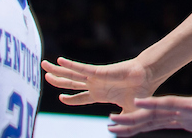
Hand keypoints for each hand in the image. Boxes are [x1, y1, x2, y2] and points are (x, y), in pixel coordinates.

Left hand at [42, 56, 158, 111]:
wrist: (147, 79)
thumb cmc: (141, 92)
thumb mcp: (128, 112)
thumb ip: (121, 121)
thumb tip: (116, 130)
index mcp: (100, 94)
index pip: (80, 97)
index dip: (69, 99)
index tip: (61, 98)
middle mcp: (94, 84)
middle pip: (70, 82)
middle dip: (57, 80)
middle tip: (45, 76)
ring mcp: (95, 77)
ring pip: (70, 74)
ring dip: (56, 70)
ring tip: (43, 64)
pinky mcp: (97, 72)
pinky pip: (80, 68)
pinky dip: (69, 65)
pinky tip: (59, 60)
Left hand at [107, 91, 191, 137]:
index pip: (160, 122)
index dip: (140, 126)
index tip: (122, 130)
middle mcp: (189, 113)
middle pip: (153, 118)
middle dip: (130, 123)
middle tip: (108, 124)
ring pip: (157, 112)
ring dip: (134, 115)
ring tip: (113, 118)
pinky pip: (173, 105)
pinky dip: (154, 104)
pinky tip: (138, 103)